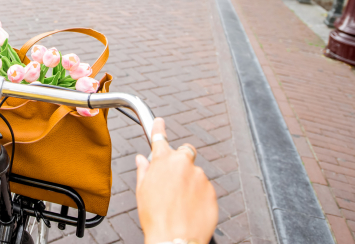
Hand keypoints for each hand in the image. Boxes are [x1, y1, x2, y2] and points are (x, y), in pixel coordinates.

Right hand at [135, 118, 217, 243]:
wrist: (174, 239)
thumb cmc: (155, 218)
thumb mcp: (142, 192)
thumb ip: (143, 171)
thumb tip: (142, 160)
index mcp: (163, 161)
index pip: (160, 137)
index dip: (159, 128)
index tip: (160, 122)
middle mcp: (183, 164)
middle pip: (186, 151)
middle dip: (182, 159)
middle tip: (175, 176)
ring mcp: (200, 177)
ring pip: (196, 174)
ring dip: (190, 182)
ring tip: (181, 203)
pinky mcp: (212, 191)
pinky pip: (205, 189)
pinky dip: (199, 196)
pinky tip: (190, 210)